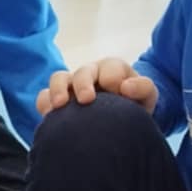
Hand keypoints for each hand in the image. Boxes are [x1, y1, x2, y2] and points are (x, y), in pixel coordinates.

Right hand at [38, 58, 158, 115]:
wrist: (122, 123)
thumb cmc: (135, 106)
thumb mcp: (147, 96)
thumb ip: (143, 88)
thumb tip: (125, 87)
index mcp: (112, 69)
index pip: (110, 67)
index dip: (112, 78)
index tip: (117, 93)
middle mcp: (90, 74)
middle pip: (83, 72)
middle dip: (83, 83)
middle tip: (86, 100)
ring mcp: (71, 86)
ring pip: (59, 79)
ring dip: (58, 90)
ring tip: (60, 105)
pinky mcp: (58, 101)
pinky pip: (44, 97)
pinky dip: (44, 103)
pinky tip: (49, 115)